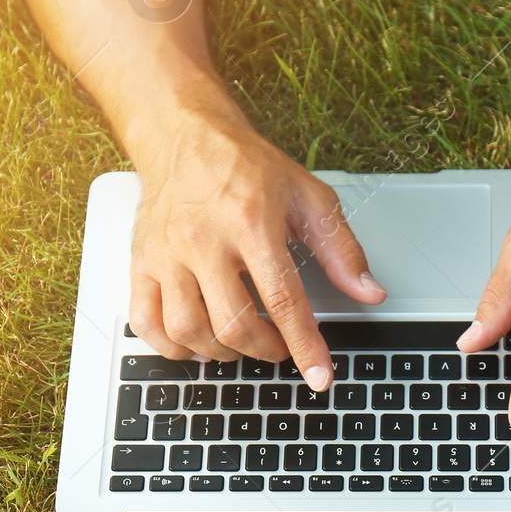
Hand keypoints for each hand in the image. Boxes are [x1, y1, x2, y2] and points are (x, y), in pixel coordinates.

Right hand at [127, 109, 385, 389]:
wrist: (185, 137)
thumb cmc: (246, 166)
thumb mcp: (308, 196)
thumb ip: (341, 249)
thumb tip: (368, 291)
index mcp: (251, 221)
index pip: (282, 298)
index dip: (304, 344)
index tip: (319, 375)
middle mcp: (203, 240)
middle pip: (233, 323)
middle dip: (266, 350)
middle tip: (280, 347)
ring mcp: (167, 254)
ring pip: (188, 330)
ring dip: (222, 352)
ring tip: (242, 343)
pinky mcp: (142, 262)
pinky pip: (145, 322)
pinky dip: (172, 347)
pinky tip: (196, 342)